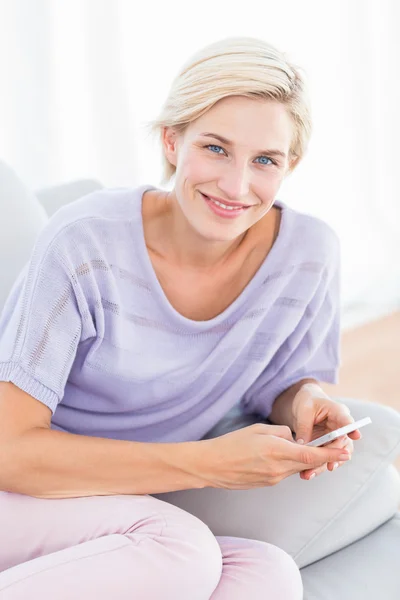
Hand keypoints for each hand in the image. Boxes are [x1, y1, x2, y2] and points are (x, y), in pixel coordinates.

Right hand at [196, 423, 351, 489]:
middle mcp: (278, 469)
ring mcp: (273, 479)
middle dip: (323, 456)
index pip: (311, 454)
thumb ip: (282, 433)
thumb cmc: (232, 443)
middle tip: (337, 448)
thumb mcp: (259, 429)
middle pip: (309, 463)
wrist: (212, 466)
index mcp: (277, 451)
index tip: (345, 451)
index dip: (331, 453)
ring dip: (304, 459)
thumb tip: (294, 438)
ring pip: (297, 468)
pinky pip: (285, 473)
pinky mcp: (268, 484)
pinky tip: (279, 456)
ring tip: (302, 448)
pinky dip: (289, 464)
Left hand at [292, 383, 361, 479]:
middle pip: (343, 444)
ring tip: (311, 473)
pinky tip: (306, 473)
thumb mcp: (303, 410)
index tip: (355, 435)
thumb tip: (301, 445)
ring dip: (324, 465)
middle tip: (330, 465)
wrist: (305, 405)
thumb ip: (304, 426)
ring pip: (336, 455)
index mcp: (337, 412)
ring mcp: (335, 439)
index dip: (352, 428)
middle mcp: (340, 427)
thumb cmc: (307, 402)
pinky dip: (317, 466)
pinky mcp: (327, 447)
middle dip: (336, 456)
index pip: (347, 421)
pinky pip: (325, 458)